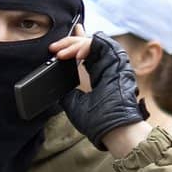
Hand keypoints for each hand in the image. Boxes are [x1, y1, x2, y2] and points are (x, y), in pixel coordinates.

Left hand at [56, 32, 148, 149]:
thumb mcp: (73, 103)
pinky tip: (75, 56)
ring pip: (92, 41)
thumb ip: (66, 91)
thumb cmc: (96, 122)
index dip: (73, 44)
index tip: (58, 45)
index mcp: (98, 75)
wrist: (111, 129)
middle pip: (87, 44)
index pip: (86, 52)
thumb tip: (54, 83)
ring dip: (74, 44)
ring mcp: (113, 62)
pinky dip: (85, 46)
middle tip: (53, 48)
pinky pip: (100, 43)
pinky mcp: (118, 60)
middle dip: (68, 43)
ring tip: (61, 54)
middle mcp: (106, 66)